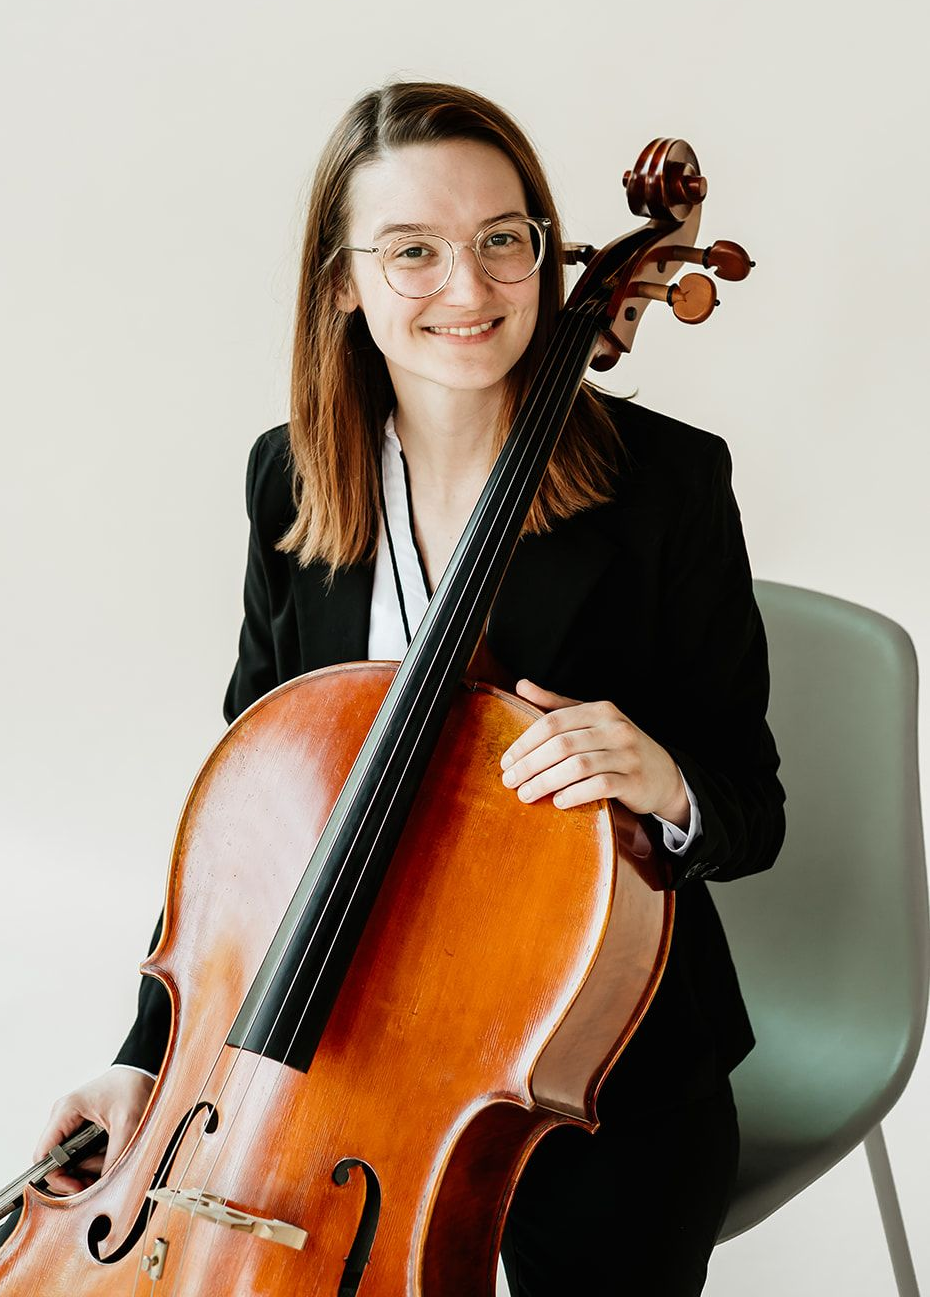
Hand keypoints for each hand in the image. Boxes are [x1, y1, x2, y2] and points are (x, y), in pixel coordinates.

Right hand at [33, 1066, 154, 1193]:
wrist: (142, 1070)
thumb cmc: (133, 1087)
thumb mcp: (128, 1124)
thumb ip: (115, 1157)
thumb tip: (103, 1187)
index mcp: (66, 1111)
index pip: (43, 1155)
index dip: (57, 1178)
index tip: (79, 1188)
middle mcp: (63, 1118)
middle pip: (56, 1162)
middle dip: (78, 1175)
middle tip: (101, 1180)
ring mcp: (71, 1123)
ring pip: (71, 1161)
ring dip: (91, 1167)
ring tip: (113, 1156)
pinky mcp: (82, 1128)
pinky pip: (82, 1154)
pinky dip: (97, 1159)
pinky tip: (112, 1151)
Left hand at [500, 679, 689, 826]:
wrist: (664, 774)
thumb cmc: (618, 746)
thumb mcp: (591, 720)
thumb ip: (556, 704)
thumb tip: (521, 685)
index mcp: (600, 710)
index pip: (553, 721)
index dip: (525, 742)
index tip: (506, 761)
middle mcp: (615, 728)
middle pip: (561, 744)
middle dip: (530, 764)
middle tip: (509, 781)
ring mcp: (626, 754)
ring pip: (577, 766)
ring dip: (546, 782)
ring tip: (526, 794)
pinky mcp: (634, 780)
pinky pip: (599, 786)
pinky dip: (574, 794)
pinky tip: (557, 802)